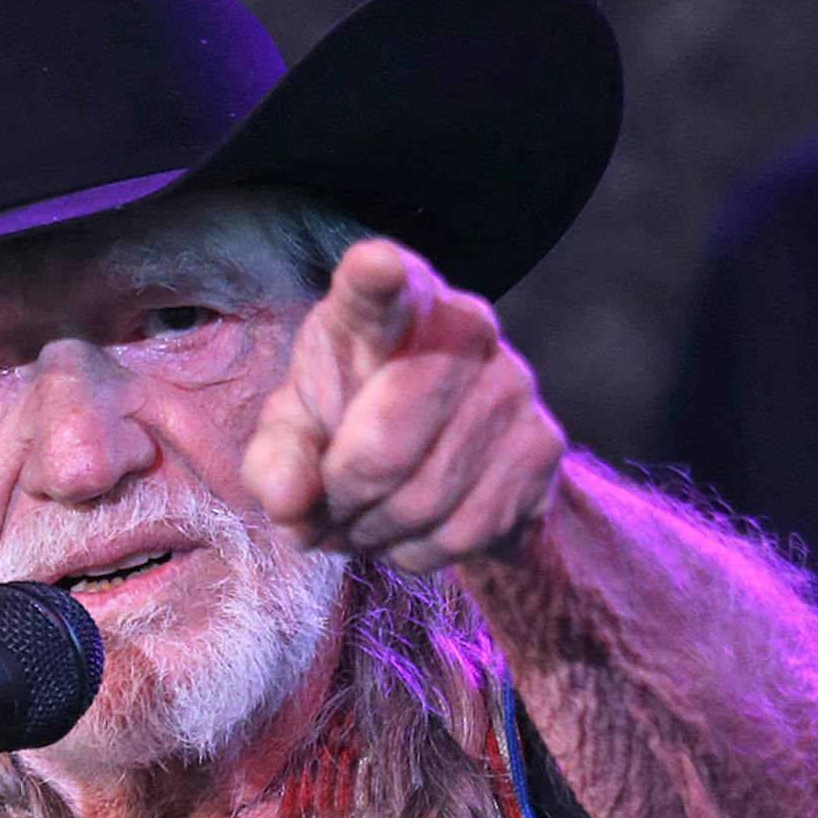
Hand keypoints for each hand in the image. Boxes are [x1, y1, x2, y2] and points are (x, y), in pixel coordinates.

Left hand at [242, 237, 564, 571]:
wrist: (455, 457)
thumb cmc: (352, 423)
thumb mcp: (297, 433)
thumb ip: (276, 460)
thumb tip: (286, 500)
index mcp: (389, 305)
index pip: (376, 290)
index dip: (374, 278)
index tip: (374, 266)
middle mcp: (463, 324)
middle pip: (383, 446)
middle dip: (343, 497)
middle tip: (331, 504)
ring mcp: (512, 384)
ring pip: (422, 501)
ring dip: (376, 532)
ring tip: (365, 520)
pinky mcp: (541, 444)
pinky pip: (461, 532)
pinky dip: (419, 551)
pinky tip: (409, 530)